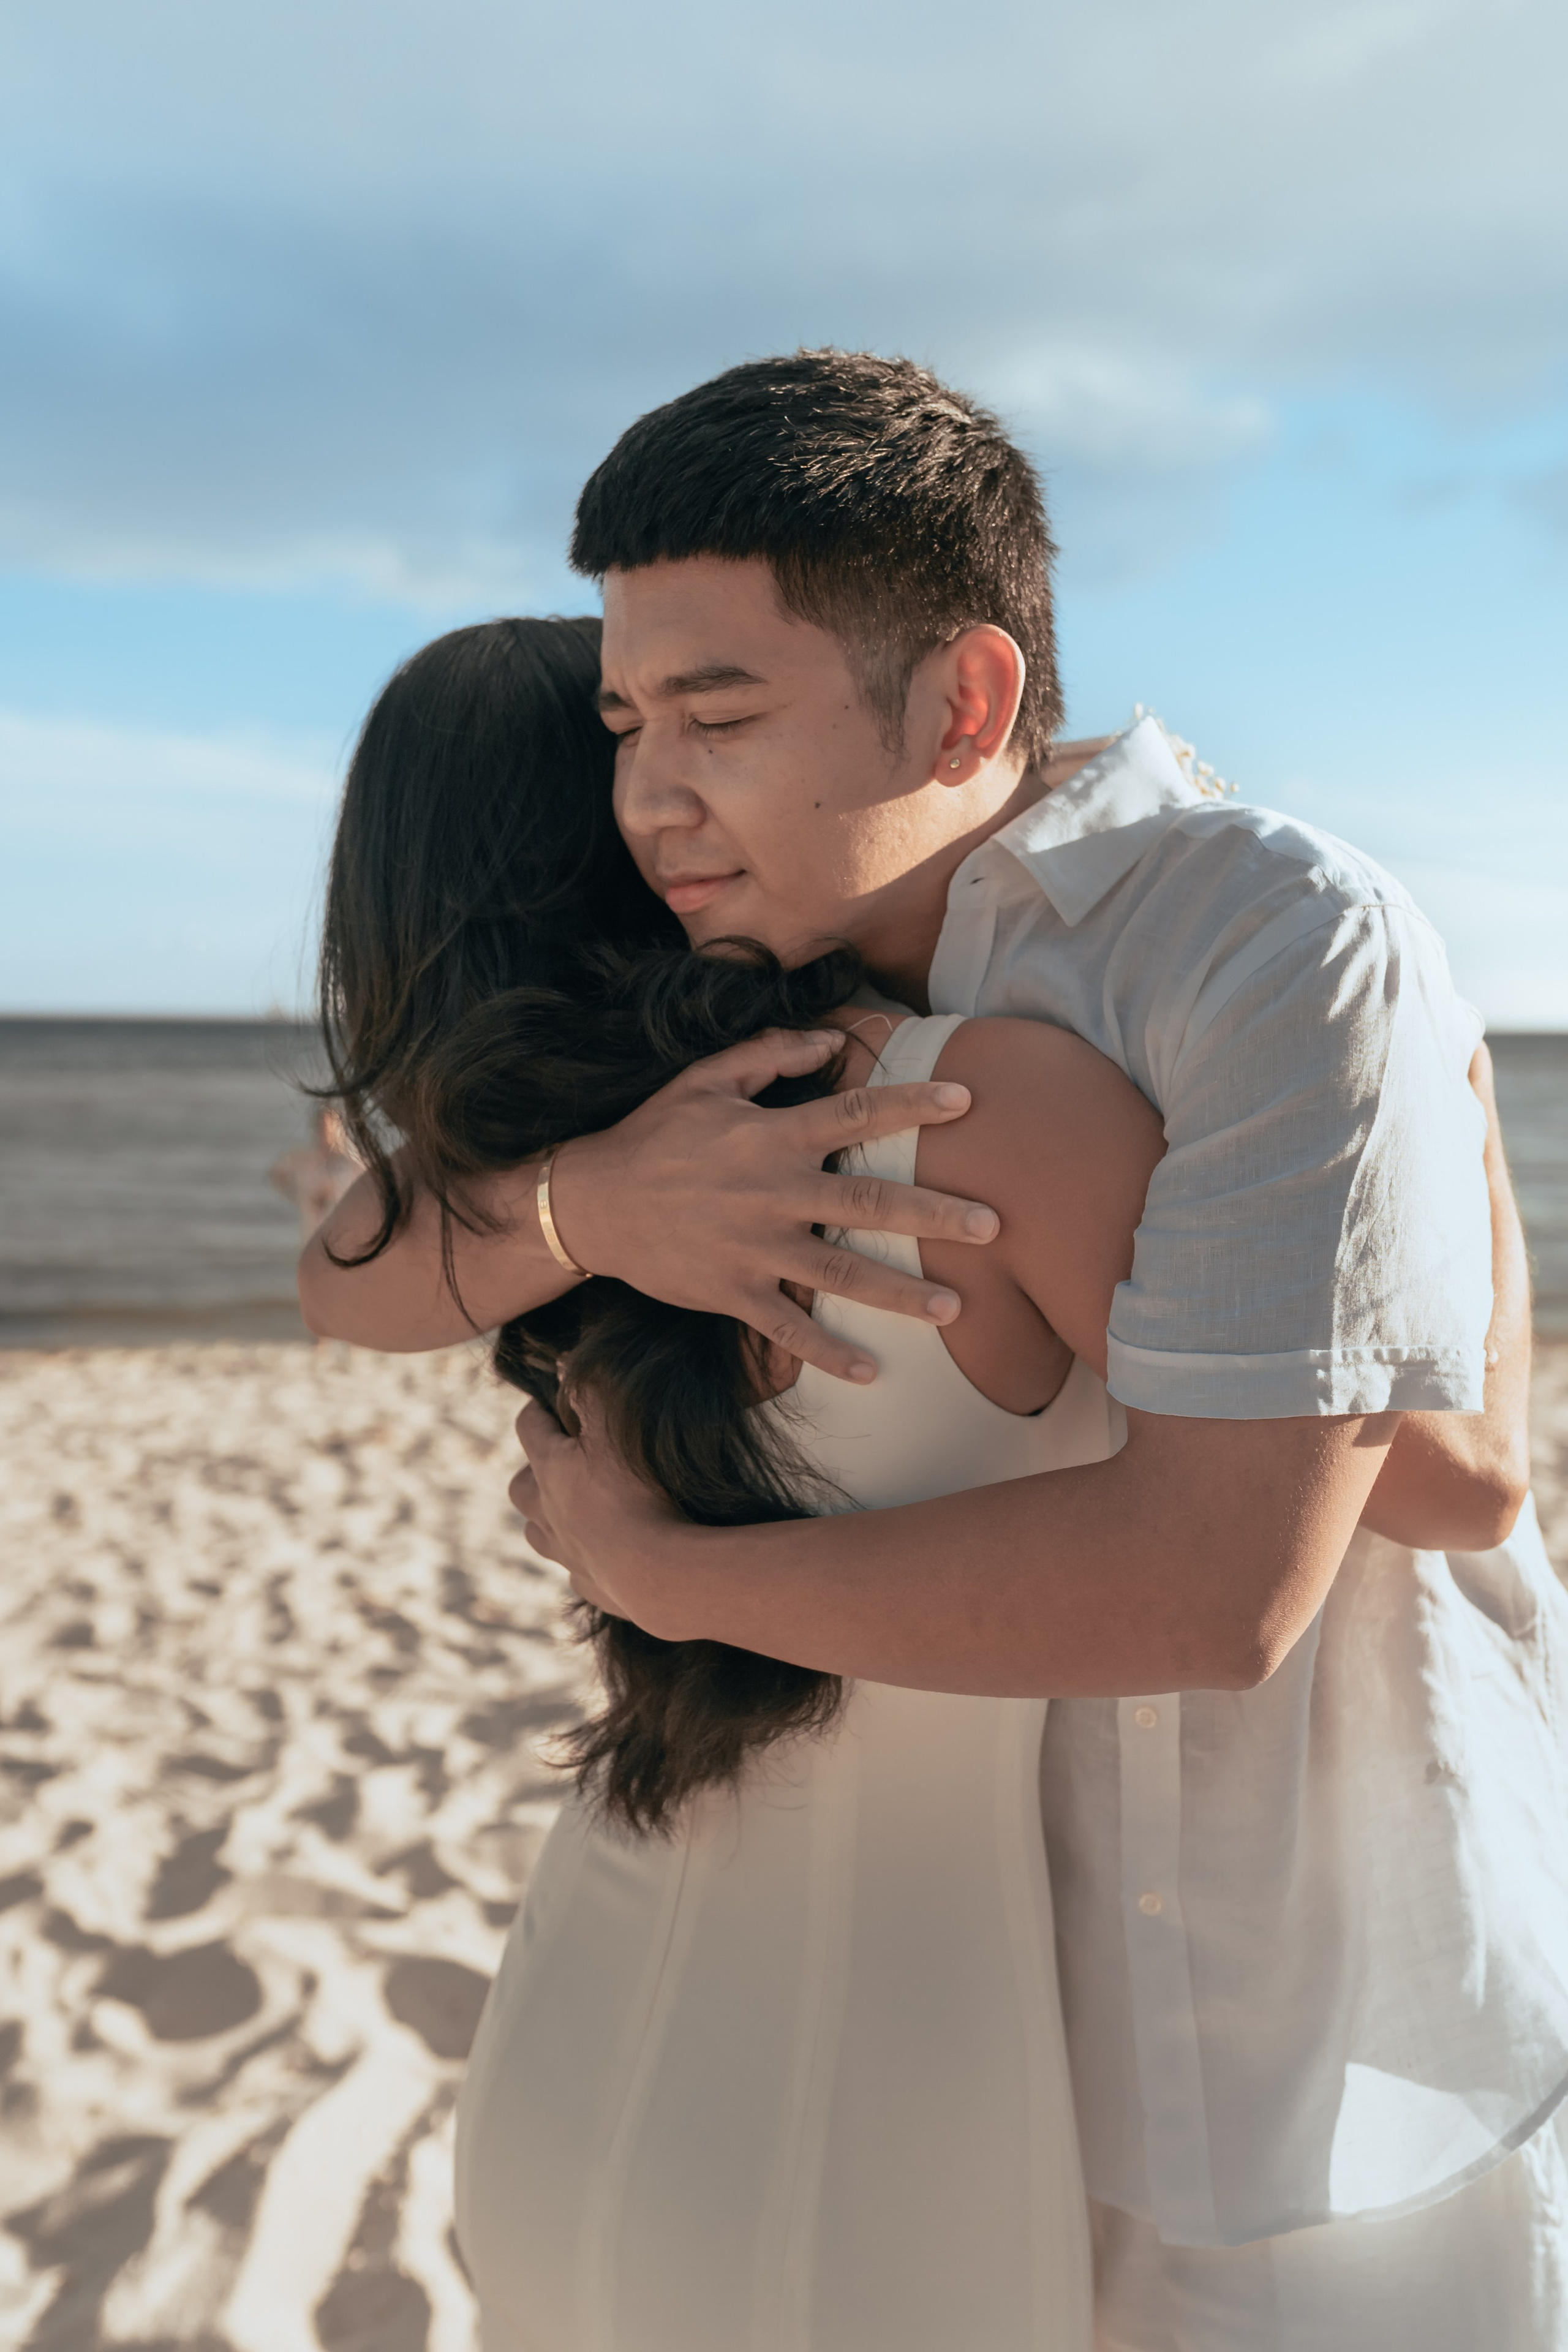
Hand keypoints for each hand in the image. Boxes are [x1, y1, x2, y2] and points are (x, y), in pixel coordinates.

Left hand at [509, 1396, 682, 1630]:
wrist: (658, 1574)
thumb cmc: (638, 1492)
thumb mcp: (617, 1424)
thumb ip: (590, 1387)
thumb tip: (563, 1363)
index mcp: (550, 1470)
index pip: (528, 1427)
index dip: (537, 1409)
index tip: (549, 1401)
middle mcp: (548, 1514)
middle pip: (521, 1489)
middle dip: (533, 1471)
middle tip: (559, 1461)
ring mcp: (567, 1553)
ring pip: (540, 1533)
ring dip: (550, 1517)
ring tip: (575, 1508)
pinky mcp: (593, 1585)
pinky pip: (578, 1569)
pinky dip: (585, 1557)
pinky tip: (609, 1553)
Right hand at [546, 1029, 999, 1383]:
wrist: (589, 1202)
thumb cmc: (653, 1134)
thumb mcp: (704, 1078)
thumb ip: (769, 1053)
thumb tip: (831, 1038)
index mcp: (770, 1135)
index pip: (853, 1112)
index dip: (911, 1104)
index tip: (967, 1102)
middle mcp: (771, 1192)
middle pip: (867, 1201)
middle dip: (933, 1212)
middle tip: (993, 1224)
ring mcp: (753, 1248)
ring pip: (840, 1272)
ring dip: (900, 1293)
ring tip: (956, 1308)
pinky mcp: (731, 1292)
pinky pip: (787, 1329)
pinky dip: (827, 1352)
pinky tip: (871, 1371)